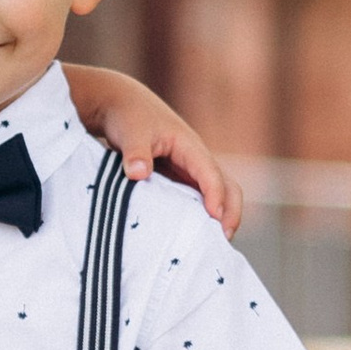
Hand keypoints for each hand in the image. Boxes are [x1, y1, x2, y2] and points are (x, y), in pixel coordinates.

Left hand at [63, 67, 243, 237]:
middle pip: (227, 185)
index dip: (215, 195)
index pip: (210, 173)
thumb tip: (139, 173)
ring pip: (217, 194)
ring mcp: (189, 169)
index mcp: (188, 145)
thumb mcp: (129, 131)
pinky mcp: (179, 177)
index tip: (215, 218)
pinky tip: (193, 237)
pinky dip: (202, 215)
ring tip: (213, 246)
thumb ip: (135, 153)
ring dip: (220, 216)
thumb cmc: (127, 117)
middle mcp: (195, 158)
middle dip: (230, 211)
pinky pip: (198, 198)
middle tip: (223, 240)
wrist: (119, 104)